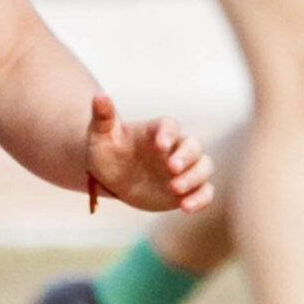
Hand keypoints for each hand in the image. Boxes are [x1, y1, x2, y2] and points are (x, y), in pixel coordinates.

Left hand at [83, 94, 212, 213]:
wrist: (112, 178)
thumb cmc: (107, 151)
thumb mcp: (100, 135)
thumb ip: (103, 116)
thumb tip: (98, 95)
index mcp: (156, 131)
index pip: (170, 125)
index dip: (168, 134)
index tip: (160, 145)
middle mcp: (175, 147)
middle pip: (193, 146)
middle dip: (186, 157)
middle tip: (170, 168)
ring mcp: (184, 168)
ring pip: (204, 166)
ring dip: (194, 177)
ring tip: (174, 189)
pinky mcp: (188, 188)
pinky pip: (205, 191)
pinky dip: (201, 198)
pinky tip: (186, 208)